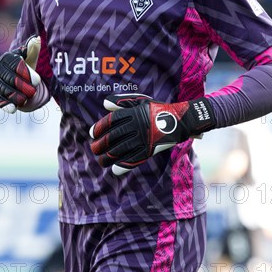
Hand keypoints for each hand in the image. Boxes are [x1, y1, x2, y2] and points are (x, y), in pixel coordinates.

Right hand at [0, 36, 40, 112]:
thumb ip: (33, 48)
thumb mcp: (31, 57)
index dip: (27, 73)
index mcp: (7, 58)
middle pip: (10, 79)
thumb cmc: (27, 66)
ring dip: (18, 96)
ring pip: (5, 91)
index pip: (16, 65)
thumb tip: (36, 39)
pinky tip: (14, 109)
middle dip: (24, 87)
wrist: (20, 80)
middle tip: (33, 91)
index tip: (38, 81)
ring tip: (27, 99)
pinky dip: (6, 105)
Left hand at [89, 93, 215, 174]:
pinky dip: (123, 166)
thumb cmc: (157, 109)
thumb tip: (104, 105)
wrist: (179, 120)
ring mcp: (143, 139)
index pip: (111, 122)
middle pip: (113, 137)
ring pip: (121, 150)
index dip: (99, 128)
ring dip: (108, 157)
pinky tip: (114, 170)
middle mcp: (136, 126)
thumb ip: (122, 102)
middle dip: (100, 145)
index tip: (92, 134)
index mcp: (133, 113)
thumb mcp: (140, 101)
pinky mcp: (150, 150)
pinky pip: (134, 160)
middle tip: (93, 149)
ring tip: (101, 161)